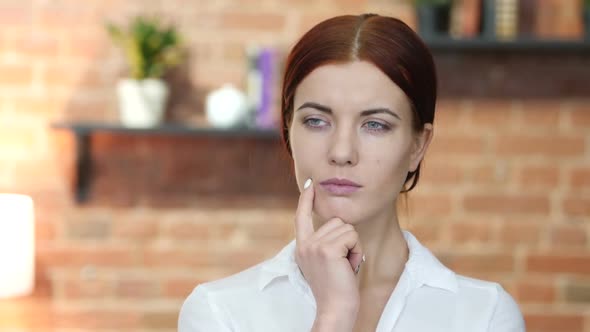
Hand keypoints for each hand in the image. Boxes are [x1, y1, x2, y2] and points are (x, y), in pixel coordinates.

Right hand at [294, 178, 364, 329]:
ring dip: (353, 246)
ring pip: (346, 228)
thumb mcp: (324, 262)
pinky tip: (349, 266)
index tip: (309, 185)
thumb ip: (324, 243)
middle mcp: (305, 244)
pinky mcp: (328, 249)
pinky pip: (352, 237)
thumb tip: (337, 223)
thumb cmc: (336, 289)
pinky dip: (356, 251)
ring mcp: (315, 246)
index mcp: (302, 247)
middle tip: (343, 263)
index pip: (301, 217)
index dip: (306, 200)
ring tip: (346, 265)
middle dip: (347, 240)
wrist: (335, 309)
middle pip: (336, 221)